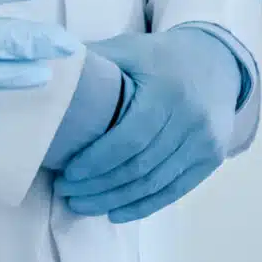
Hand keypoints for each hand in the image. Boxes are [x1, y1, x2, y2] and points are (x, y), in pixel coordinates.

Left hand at [59, 28, 242, 221]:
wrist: (218, 60)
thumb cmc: (162, 56)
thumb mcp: (129, 48)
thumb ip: (93, 60)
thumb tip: (43, 69)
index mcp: (166, 91)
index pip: (128, 139)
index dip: (96, 162)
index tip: (68, 175)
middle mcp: (190, 119)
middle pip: (139, 166)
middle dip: (99, 186)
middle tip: (67, 193)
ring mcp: (205, 141)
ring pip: (155, 183)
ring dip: (115, 200)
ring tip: (82, 205)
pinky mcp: (211, 157)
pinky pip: (175, 190)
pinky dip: (143, 206)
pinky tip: (115, 212)